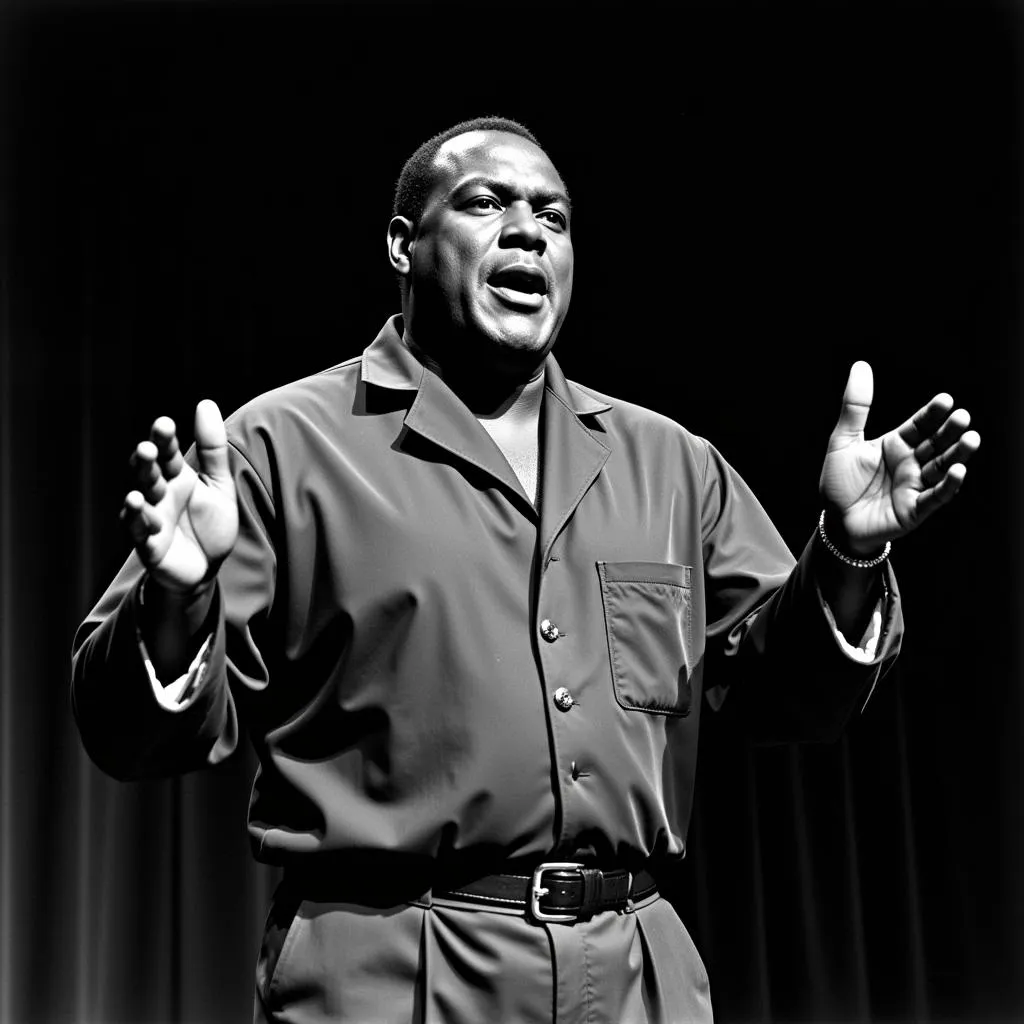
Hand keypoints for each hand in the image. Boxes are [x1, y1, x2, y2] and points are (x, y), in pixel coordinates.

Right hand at [121, 400, 238, 593]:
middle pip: (149, 474)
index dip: (164, 439)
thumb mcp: (218, 484)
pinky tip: (135, 504)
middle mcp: (159, 495)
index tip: (165, 424)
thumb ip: (212, 448)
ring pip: (141, 502)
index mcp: (176, 478)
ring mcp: (151, 520)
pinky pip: (139, 532)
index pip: (167, 453)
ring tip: (141, 487)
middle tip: (149, 447)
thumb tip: (206, 402)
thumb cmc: (209, 524)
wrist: (207, 569)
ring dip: (139, 491)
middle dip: (147, 462)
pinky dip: (136, 519)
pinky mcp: (149, 546)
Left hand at [818, 361, 979, 553]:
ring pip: (942, 468)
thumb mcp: (843, 441)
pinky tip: (957, 471)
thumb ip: (856, 407)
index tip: (945, 399)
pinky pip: (935, 497)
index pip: (920, 425)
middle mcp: (911, 463)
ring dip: (957, 455)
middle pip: (937, 444)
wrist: (834, 521)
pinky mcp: (915, 510)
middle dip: (950, 432)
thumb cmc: (839, 483)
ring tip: (971, 438)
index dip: (932, 414)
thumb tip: (860, 365)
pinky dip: (948, 485)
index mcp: (896, 444)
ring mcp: (915, 486)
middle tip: (963, 417)